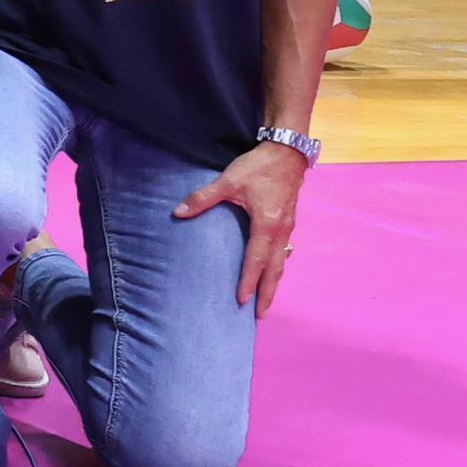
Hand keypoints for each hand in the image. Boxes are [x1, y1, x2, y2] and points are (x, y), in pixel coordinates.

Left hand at [174, 138, 310, 314]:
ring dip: (274, 282)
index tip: (241, 300)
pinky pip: (283, 251)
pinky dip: (277, 266)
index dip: (248, 281)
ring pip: (281, 262)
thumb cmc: (259, 167)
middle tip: (259, 314)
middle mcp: (281, 231)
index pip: (255, 259)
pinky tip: (271, 272)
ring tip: (266, 300)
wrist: (287, 152)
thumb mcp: (229, 180)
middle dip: (267, 292)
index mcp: (267, 224)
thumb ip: (203, 198)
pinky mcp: (289, 222)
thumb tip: (178, 212)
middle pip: (274, 269)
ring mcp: (288, 228)